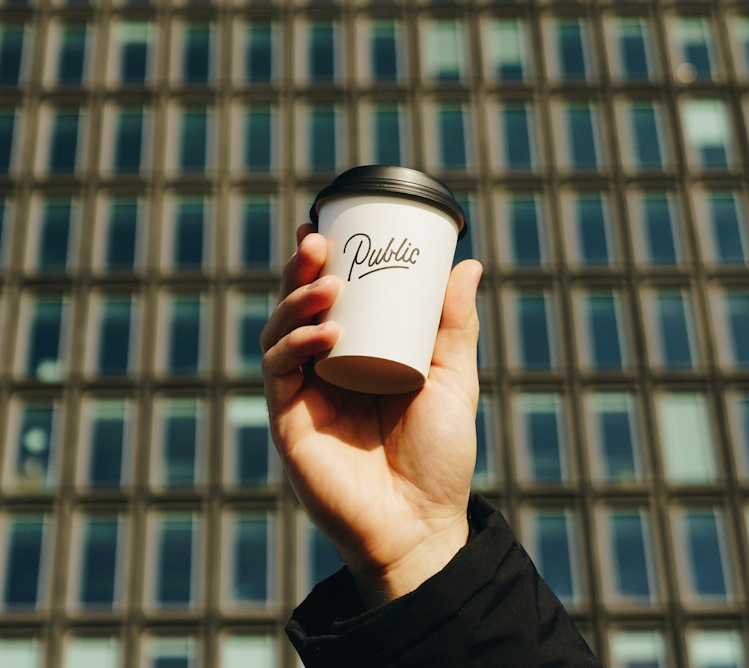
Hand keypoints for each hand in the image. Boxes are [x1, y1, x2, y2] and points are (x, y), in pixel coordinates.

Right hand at [261, 223, 482, 606]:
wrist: (421, 527)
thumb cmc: (438, 457)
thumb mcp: (452, 380)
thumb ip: (454, 327)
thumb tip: (468, 264)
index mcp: (353, 352)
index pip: (327, 296)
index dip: (319, 259)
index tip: (326, 222)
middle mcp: (321, 368)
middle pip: (295, 304)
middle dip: (299, 268)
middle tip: (316, 239)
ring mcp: (302, 394)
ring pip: (279, 331)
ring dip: (296, 300)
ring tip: (328, 284)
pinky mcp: (289, 422)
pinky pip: (280, 372)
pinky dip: (296, 344)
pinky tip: (326, 332)